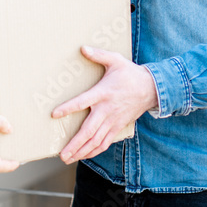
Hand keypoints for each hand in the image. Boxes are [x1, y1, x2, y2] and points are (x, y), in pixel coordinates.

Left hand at [51, 46, 157, 163]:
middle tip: (61, 154)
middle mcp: (106, 110)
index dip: (68, 108)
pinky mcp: (118, 127)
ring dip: (81, 151)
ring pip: (96, 141)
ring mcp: (113, 121)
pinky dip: (94, 151)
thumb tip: (82, 48)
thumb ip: (98, 54)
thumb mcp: (115, 60)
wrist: (152, 88)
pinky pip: (105, 143)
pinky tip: (84, 156)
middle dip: (74, 144)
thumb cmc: (130, 73)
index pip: (83, 102)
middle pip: (88, 131)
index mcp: (103, 93)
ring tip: (68, 158)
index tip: (55, 114)